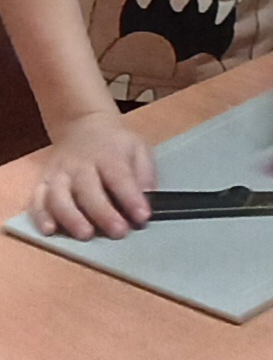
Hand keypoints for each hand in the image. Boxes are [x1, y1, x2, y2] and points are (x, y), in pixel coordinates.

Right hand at [33, 111, 152, 238]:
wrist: (81, 124)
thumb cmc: (114, 143)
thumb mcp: (138, 149)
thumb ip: (144, 174)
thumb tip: (148, 198)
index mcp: (108, 156)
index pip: (120, 178)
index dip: (131, 199)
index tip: (143, 217)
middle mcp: (79, 165)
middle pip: (88, 191)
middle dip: (103, 214)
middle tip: (118, 232)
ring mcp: (58, 174)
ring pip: (59, 197)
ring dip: (71, 218)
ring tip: (85, 234)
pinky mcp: (43, 181)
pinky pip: (37, 199)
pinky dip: (40, 216)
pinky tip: (49, 230)